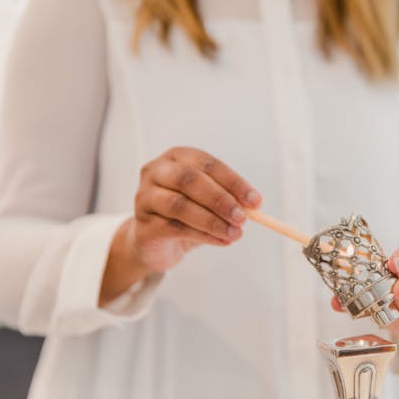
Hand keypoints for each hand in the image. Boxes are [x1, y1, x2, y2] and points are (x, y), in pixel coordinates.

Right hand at [100, 147, 261, 304]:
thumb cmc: (186, 213)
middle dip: (220, 199)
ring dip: (212, 221)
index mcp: (177, 157)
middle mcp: (157, 171)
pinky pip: (175, 229)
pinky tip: (221, 241)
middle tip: (243, 217)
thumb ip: (229, 200)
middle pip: (190, 180)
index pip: (208, 164)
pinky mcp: (143, 224)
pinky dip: (203, 235)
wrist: (155, 241)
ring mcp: (145, 197)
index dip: (234, 182)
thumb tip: (253, 206)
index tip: (255, 201)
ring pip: (180, 206)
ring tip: (234, 233)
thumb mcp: (210, 202)